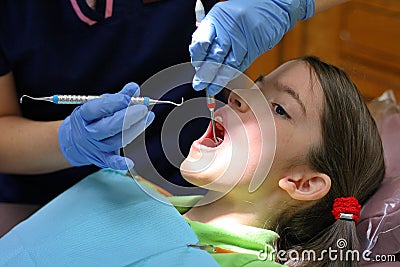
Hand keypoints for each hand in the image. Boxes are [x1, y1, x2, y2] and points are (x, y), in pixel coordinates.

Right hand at [58, 82, 154, 169]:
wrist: (76, 140)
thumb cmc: (93, 118)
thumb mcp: (100, 104)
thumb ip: (118, 97)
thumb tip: (134, 88)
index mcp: (84, 115)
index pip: (96, 109)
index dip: (113, 103)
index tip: (128, 97)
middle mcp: (88, 132)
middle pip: (108, 127)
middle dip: (127, 117)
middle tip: (143, 109)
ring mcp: (95, 147)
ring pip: (116, 140)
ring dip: (135, 129)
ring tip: (148, 117)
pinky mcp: (101, 158)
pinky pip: (111, 162)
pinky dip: (119, 163)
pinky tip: (130, 163)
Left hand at [190, 0, 314, 94]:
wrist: (272, 6)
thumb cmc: (242, 10)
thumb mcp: (220, 15)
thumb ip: (208, 33)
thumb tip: (198, 56)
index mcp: (217, 18)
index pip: (202, 42)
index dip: (197, 58)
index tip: (195, 66)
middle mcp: (230, 29)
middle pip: (214, 57)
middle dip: (205, 74)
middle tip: (199, 84)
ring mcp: (243, 40)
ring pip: (228, 65)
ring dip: (218, 80)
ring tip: (211, 89)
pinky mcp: (254, 49)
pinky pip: (240, 66)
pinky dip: (231, 75)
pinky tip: (224, 81)